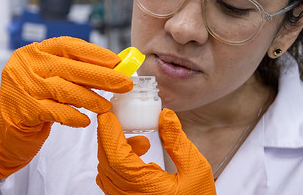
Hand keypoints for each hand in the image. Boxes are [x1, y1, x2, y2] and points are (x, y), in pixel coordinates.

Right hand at [0, 36, 131, 178]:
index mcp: (35, 51)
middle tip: (125, 84)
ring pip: (64, 89)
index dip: (94, 53)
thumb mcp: (52, 79)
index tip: (116, 61)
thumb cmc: (36, 101)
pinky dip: (72, 116)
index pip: (68, 45)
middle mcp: (25, 64)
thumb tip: (115, 68)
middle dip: (102, 76)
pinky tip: (85, 121)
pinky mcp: (21, 109)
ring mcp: (21, 86)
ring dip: (90, 98)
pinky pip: (54, 111)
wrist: (7, 132)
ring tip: (108, 106)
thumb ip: (75, 71)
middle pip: (70, 68)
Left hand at [96, 109, 215, 194]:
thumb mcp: (196, 170)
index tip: (107, 116)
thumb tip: (165, 116)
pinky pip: (111, 182)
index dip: (108, 135)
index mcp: (146, 188)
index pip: (116, 158)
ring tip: (142, 143)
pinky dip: (117, 164)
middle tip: (119, 119)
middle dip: (109, 137)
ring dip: (115, 150)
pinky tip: (138, 157)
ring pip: (106, 172)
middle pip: (106, 163)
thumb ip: (178, 142)